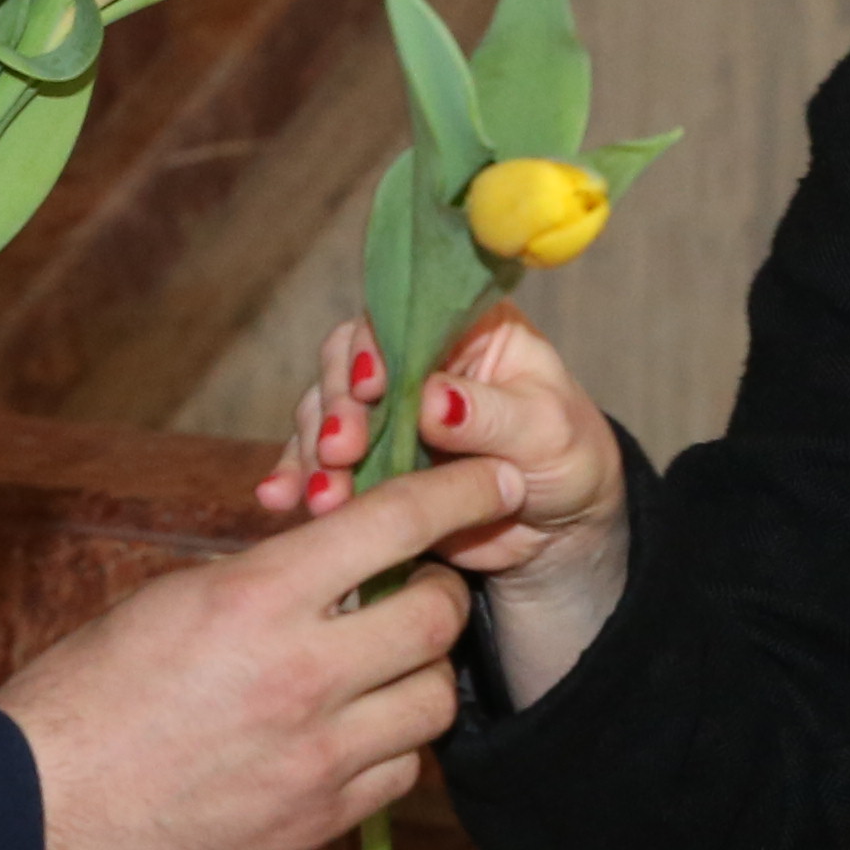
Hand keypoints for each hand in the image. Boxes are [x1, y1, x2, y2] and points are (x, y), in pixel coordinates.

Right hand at [0, 472, 475, 849]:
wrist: (42, 809)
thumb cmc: (88, 694)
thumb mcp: (174, 602)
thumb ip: (266, 582)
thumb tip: (334, 561)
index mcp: (256, 598)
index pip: (394, 522)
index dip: (459, 492)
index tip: (493, 480)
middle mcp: (301, 675)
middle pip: (437, 617)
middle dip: (441, 593)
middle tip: (420, 588)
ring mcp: (317, 757)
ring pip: (433, 702)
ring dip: (419, 674)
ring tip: (381, 666)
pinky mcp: (317, 822)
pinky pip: (399, 774)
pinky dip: (389, 746)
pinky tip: (350, 734)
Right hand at [248, 308, 630, 703]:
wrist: (558, 532)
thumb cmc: (567, 458)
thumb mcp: (546, 430)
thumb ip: (490, 415)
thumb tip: (433, 400)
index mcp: (462, 329)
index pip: (401, 317)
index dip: (375, 347)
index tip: (371, 389)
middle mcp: (414, 361)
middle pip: (348, 362)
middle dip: (337, 407)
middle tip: (341, 451)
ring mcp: (385, 413)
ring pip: (326, 413)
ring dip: (314, 451)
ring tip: (323, 498)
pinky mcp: (367, 463)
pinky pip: (320, 463)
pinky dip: (298, 478)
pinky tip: (281, 500)